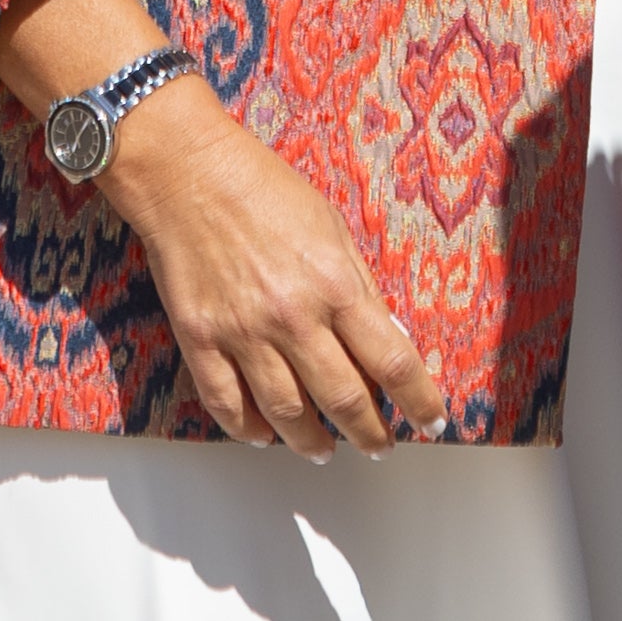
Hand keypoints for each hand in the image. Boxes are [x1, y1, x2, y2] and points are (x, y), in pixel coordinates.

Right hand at [96, 83, 445, 456]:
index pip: (392, 361)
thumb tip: (388, 337)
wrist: (189, 173)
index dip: (419, 400)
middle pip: (344, 399)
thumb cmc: (264, 189)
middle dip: (370, 434)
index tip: (432, 419)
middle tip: (380, 446)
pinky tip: (264, 435)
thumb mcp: (333, 227)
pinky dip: (248, 430)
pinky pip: (227, 405)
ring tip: (324, 449)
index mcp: (334, 285)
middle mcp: (293, 317)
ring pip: (286, 415)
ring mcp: (243, 333)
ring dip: (312, 442)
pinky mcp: (200, 340)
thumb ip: (361, 286)